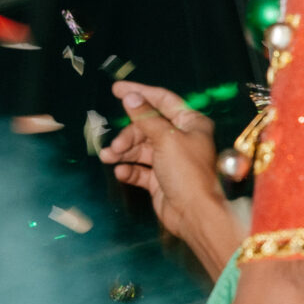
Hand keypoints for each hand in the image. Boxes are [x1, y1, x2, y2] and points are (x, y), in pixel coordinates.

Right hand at [101, 82, 239, 278]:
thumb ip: (145, 117)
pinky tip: (121, 172)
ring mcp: (170, 160)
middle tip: (115, 146)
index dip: (140, 93)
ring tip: (109, 157)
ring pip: (140, 148)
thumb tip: (130, 96)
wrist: (194, 214)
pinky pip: (140, 169)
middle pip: (146, 126)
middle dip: (128, 134)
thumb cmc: (187, 172)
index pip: (163, 100)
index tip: (116, 89)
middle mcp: (181, 138)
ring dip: (123, 152)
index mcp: (191, 123)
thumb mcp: (165, 139)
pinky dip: (129, 169)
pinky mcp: (160, 179)